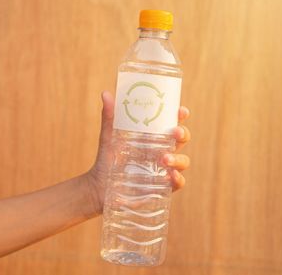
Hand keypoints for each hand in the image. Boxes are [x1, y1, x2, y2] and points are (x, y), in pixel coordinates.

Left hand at [87, 91, 190, 212]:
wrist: (99, 187)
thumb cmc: (108, 159)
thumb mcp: (108, 137)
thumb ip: (109, 117)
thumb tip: (106, 93)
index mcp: (154, 137)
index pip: (172, 123)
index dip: (180, 116)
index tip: (181, 111)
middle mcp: (162, 151)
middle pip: (182, 140)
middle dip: (183, 134)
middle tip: (175, 132)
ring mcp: (164, 170)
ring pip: (183, 161)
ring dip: (178, 158)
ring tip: (164, 158)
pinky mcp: (161, 187)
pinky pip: (177, 183)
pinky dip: (178, 179)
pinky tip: (171, 175)